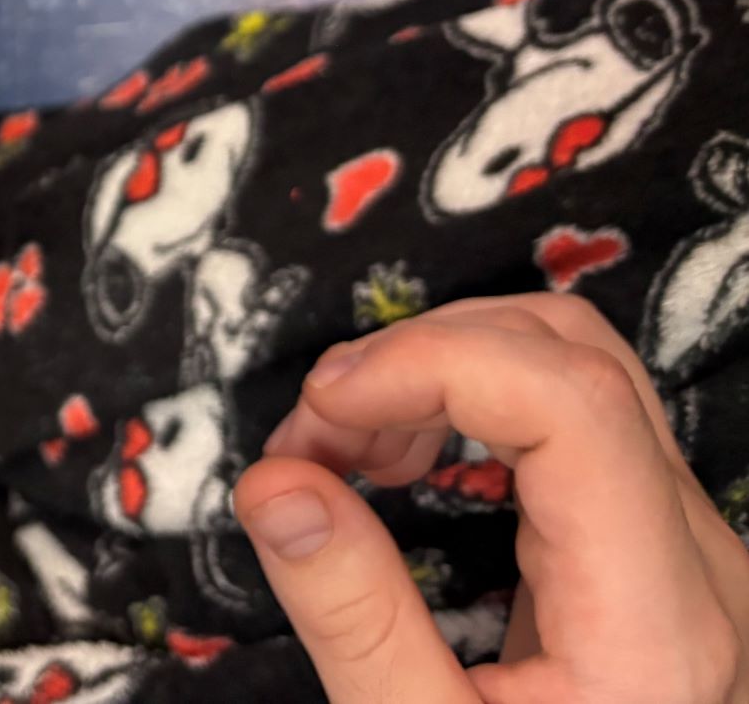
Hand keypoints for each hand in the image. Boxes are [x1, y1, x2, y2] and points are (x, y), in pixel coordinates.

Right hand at [239, 293, 747, 702]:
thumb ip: (353, 617)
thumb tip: (275, 484)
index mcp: (657, 619)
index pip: (568, 398)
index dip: (428, 362)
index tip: (321, 411)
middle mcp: (700, 562)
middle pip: (571, 355)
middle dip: (418, 357)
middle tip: (314, 437)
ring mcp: (693, 548)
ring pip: (577, 366)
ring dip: (441, 368)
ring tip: (346, 447)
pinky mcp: (664, 549)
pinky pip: (576, 418)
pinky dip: (470, 403)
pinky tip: (400, 461)